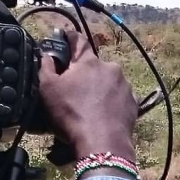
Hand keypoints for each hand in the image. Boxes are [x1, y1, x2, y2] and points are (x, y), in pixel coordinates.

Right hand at [38, 31, 137, 162]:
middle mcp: (111, 68)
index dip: (69, 38)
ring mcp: (125, 86)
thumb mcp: (48, 89)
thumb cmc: (71, 114)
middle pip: (94, 65)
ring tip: (90, 106)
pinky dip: (112, 102)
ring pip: (109, 82)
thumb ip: (46, 67)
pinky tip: (103, 114)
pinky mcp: (134, 103)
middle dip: (85, 73)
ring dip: (100, 88)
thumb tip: (46, 55)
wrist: (102, 142)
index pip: (78, 40)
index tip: (64, 36)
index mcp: (89, 62)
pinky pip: (120, 98)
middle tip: (75, 89)